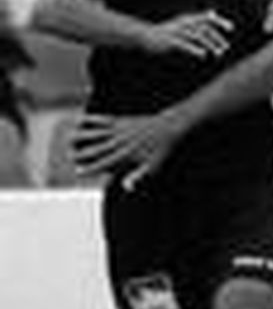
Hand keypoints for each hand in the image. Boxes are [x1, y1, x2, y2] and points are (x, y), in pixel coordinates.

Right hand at [72, 111, 186, 187]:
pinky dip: (90, 120)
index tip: (78, 172)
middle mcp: (119, 142)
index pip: (104, 164)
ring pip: (95, 133)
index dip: (90, 168)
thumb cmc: (162, 149)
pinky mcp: (121, 121)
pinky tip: (80, 120)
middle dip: (81, 154)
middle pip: (96, 149)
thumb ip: (138, 176)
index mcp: (125, 155)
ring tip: (67, 138)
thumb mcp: (153, 166)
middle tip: (68, 157)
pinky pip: (102, 120)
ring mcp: (119, 130)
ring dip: (81, 136)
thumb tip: (126, 188)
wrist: (169, 127)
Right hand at [142, 11, 234, 58]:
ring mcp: (176, 31)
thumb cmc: (167, 32)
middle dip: (216, 38)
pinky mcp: (170, 41)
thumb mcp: (184, 24)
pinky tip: (203, 56)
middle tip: (226, 48)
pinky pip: (184, 45)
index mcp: (187, 19)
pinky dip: (195, 49)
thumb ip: (199, 20)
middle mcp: (183, 23)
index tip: (231, 28)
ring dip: (209, 45)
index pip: (206, 18)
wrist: (145, 36)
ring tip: (218, 54)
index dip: (219, 21)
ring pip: (196, 36)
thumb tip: (213, 12)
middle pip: (204, 28)